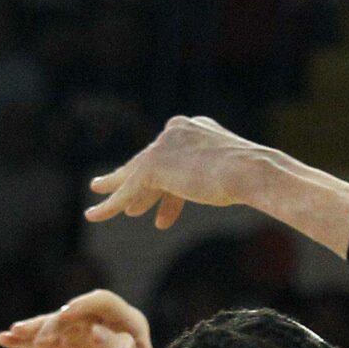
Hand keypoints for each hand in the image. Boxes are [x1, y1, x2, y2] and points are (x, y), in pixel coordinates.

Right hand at [0, 289, 155, 347]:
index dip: (83, 306)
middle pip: (74, 313)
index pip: (103, 302)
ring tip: (13, 333)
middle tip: (40, 339)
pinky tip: (5, 339)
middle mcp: (105, 322)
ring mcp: (84, 333)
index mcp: (129, 323)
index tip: (64, 315)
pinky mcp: (68, 347)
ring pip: (55, 325)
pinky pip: (44, 340)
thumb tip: (94, 329)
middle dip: (54, 323)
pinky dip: (26, 340)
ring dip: (34, 328)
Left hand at [86, 116, 269, 230]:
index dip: (167, 192)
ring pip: (134, 174)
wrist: (253, 171)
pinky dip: (109, 205)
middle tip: (109, 187)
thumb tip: (222, 184)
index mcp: (195, 128)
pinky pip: (126, 190)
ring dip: (116, 191)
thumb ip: (219, 173)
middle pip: (149, 162)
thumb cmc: (255, 176)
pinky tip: (93, 215)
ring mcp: (164, 146)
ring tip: (98, 201)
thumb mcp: (234, 172)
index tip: (161, 219)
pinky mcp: (154, 165)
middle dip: (133, 181)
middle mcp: (176, 131)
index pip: (173, 158)